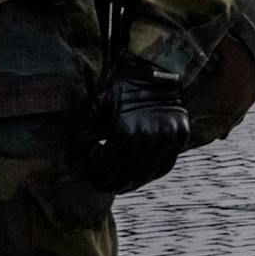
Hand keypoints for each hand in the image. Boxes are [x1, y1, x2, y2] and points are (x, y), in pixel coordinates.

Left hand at [87, 64, 190, 194]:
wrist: (152, 70)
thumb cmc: (120, 89)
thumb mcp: (94, 109)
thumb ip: (80, 138)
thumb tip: (73, 165)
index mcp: (126, 132)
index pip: (108, 167)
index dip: (95, 174)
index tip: (89, 174)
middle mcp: (149, 138)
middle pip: (127, 176)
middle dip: (111, 183)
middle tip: (102, 184)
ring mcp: (167, 139)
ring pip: (148, 175)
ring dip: (132, 183)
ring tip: (120, 183)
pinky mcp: (180, 136)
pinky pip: (165, 165)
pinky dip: (151, 174)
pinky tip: (140, 174)